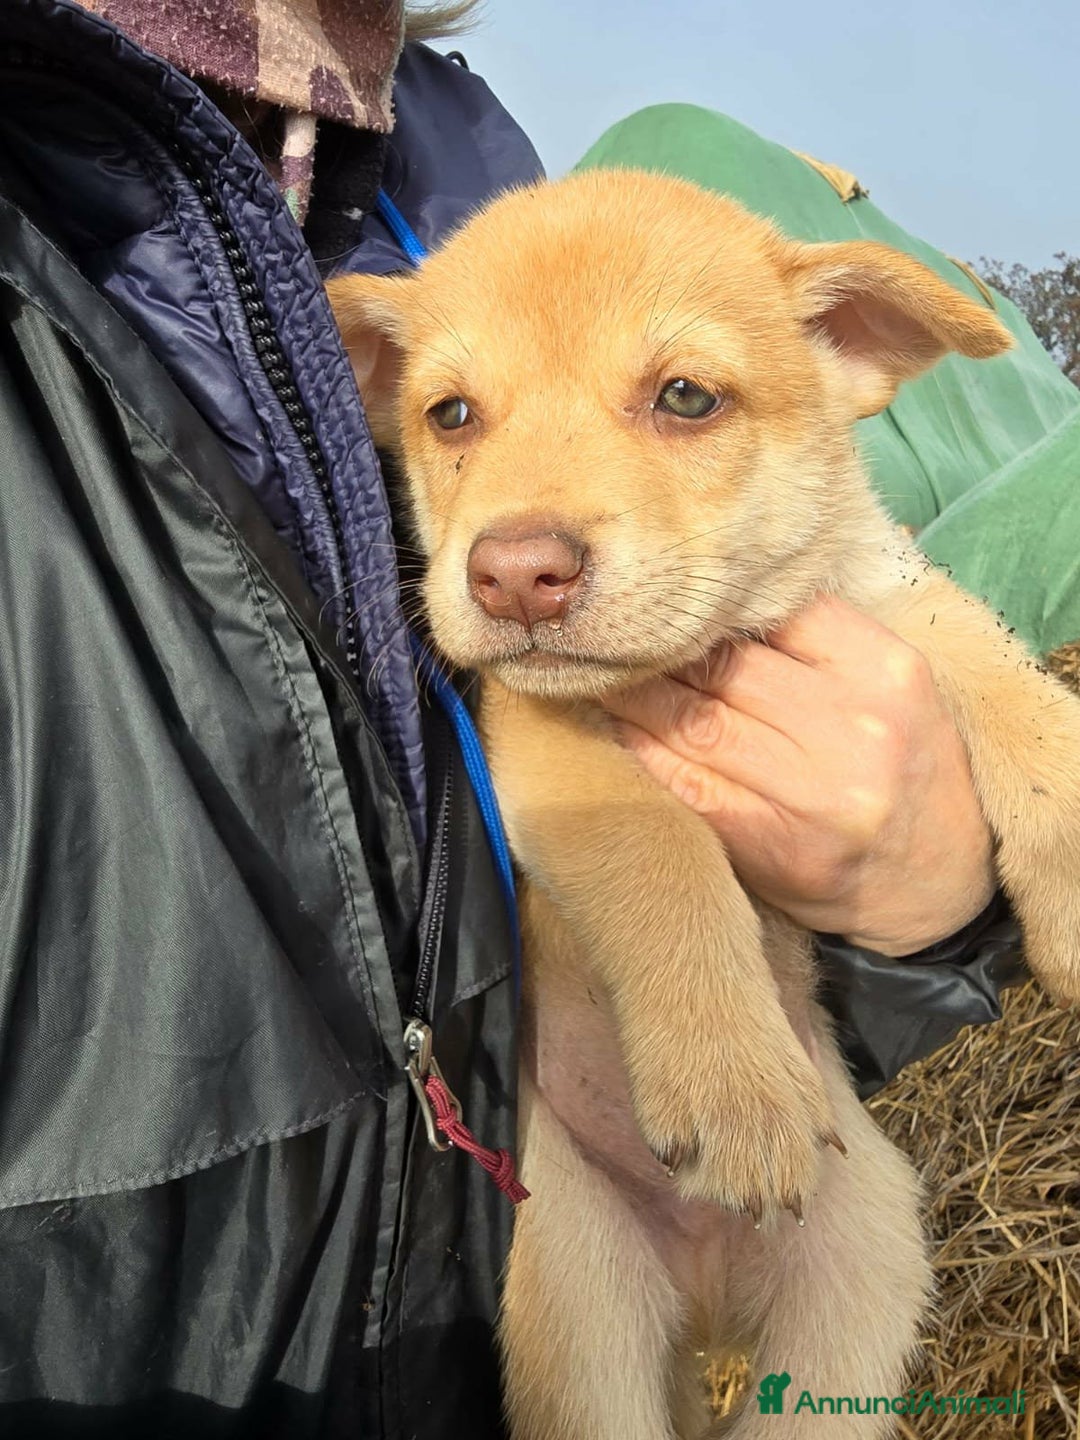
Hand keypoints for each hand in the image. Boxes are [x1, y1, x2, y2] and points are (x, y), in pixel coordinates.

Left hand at [604, 596, 995, 955]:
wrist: (940, 884)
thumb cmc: (904, 767)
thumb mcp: (893, 686)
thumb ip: (821, 638)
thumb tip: (723, 587)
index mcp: (885, 669)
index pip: (777, 609)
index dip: (711, 601)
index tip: (669, 595)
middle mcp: (856, 727)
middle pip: (725, 664)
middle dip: (659, 646)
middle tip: (610, 630)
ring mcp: (816, 793)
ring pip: (695, 722)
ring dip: (634, 695)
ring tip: (600, 672)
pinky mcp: (775, 846)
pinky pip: (688, 785)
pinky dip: (644, 752)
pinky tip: (620, 730)